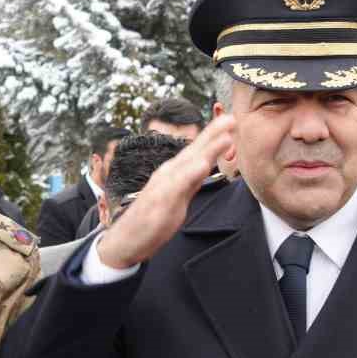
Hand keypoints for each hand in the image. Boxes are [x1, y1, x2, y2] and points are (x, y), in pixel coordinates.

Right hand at [95, 113, 234, 268]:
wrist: (125, 239)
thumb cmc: (151, 218)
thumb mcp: (178, 196)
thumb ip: (190, 180)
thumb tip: (204, 166)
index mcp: (175, 172)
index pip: (197, 151)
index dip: (213, 136)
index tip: (230, 121)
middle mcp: (169, 173)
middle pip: (194, 151)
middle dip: (213, 134)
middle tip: (231, 118)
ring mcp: (164, 185)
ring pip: (189, 163)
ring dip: (207, 149)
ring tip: (225, 136)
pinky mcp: (160, 201)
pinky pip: (178, 186)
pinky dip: (190, 173)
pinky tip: (202, 165)